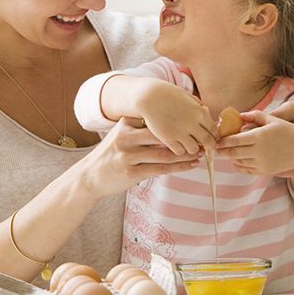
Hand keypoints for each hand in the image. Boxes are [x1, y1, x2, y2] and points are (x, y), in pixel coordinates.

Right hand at [80, 117, 201, 197]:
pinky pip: (161, 169)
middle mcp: (126, 138)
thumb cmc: (111, 154)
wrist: (90, 176)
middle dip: (185, 136)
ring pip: (164, 154)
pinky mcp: (131, 173)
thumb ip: (140, 126)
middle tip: (203, 136)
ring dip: (185, 154)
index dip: (178, 119)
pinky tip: (191, 165)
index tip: (197, 118)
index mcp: (125, 124)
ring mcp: (128, 156)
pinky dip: (179, 167)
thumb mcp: (121, 134)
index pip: (157, 119)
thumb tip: (169, 118)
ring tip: (200, 152)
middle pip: (163, 135)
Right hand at [136, 80, 217, 154]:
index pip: (214, 130)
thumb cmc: (167, 94)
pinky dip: (179, 149)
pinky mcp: (168, 138)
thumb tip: (207, 114)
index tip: (209, 137)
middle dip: (207, 146)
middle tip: (202, 145)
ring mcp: (180, 132)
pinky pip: (179, 151)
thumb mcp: (187, 96)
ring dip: (191, 148)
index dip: (213, 136)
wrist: (148, 96)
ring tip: (187, 144)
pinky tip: (175, 143)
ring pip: (193, 149)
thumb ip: (198, 106)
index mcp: (200, 112)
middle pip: (208, 142)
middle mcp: (192, 123)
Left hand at [216, 102, 293, 175]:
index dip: (223, 141)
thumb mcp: (272, 119)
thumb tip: (240, 115)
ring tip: (225, 153)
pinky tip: (236, 161)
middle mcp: (259, 151)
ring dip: (230, 158)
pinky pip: (247, 170)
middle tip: (216, 148)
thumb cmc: (288, 131)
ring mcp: (262, 163)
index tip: (217, 140)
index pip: (235, 140)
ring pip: (239, 162)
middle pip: (233, 153)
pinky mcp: (266, 171)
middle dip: (223, 151)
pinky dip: (239, 166)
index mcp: (259, 136)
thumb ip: (255, 116)